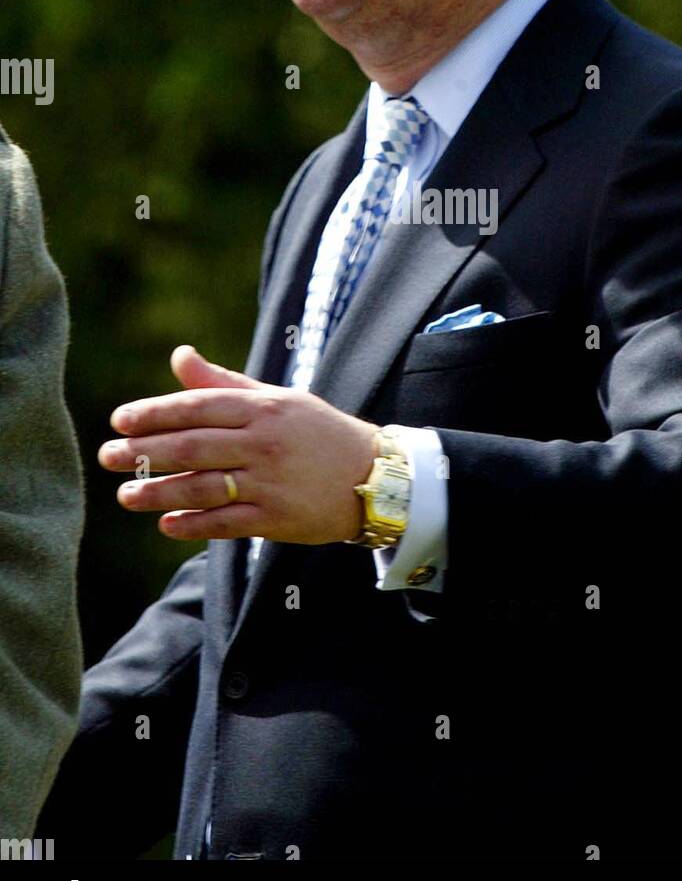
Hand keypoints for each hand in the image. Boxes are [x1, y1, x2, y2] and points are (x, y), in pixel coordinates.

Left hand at [98, 345, 376, 543]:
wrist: (373, 475)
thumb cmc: (317, 432)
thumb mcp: (277, 400)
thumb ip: (225, 383)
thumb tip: (181, 356)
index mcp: (264, 408)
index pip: (198, 407)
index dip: (155, 413)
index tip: (119, 420)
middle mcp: (264, 443)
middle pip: (193, 447)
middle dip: (145, 452)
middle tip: (108, 457)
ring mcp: (270, 482)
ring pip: (203, 487)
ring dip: (160, 492)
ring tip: (126, 495)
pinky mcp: (276, 518)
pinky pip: (226, 522)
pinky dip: (194, 524)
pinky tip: (166, 523)